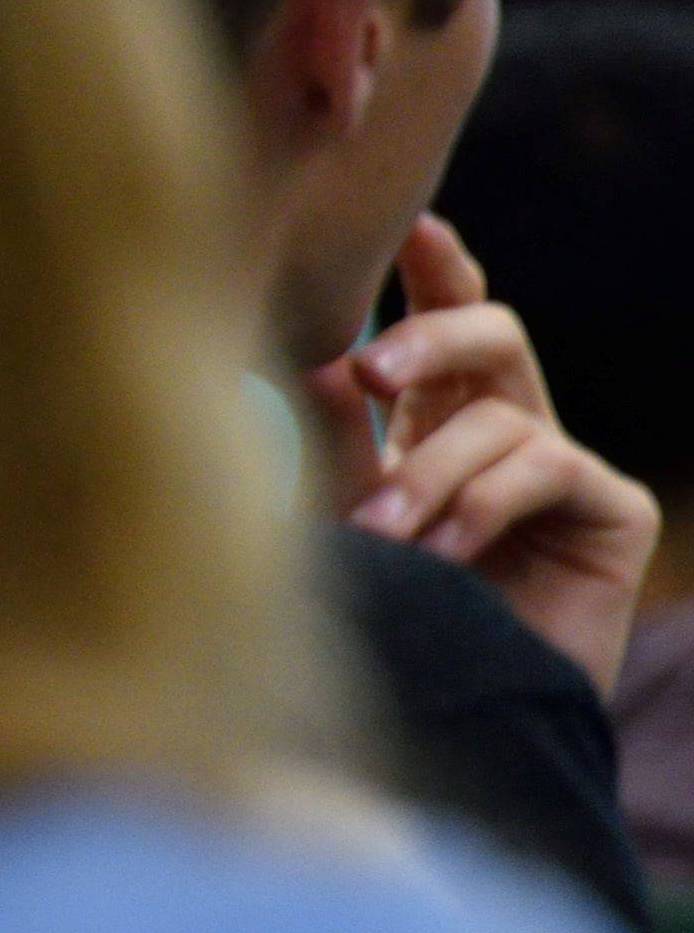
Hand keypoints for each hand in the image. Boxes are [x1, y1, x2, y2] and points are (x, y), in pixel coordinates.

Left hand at [315, 214, 661, 698]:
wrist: (454, 712)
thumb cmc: (383, 610)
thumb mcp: (340, 513)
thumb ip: (335, 440)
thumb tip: (319, 362)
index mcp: (433, 411)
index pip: (442, 315)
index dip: (435, 263)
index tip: (408, 219)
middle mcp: (504, 422)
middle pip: (486, 331)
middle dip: (426, 337)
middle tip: (365, 370)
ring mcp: (564, 461)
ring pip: (498, 416)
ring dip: (429, 473)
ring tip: (384, 537)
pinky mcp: (613, 508)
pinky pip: (545, 466)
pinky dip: (483, 505)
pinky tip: (444, 553)